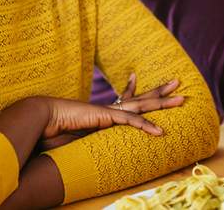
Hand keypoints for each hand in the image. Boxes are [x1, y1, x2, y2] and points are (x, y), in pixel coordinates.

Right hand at [38, 75, 183, 150]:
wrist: (42, 118)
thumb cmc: (52, 129)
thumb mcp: (74, 137)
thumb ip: (84, 139)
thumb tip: (85, 145)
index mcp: (103, 112)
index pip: (125, 99)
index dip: (134, 90)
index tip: (137, 77)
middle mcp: (109, 108)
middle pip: (140, 97)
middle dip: (160, 91)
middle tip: (178, 83)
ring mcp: (109, 111)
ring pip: (142, 105)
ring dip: (163, 102)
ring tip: (181, 99)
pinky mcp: (106, 117)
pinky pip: (131, 121)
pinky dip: (146, 126)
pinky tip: (160, 131)